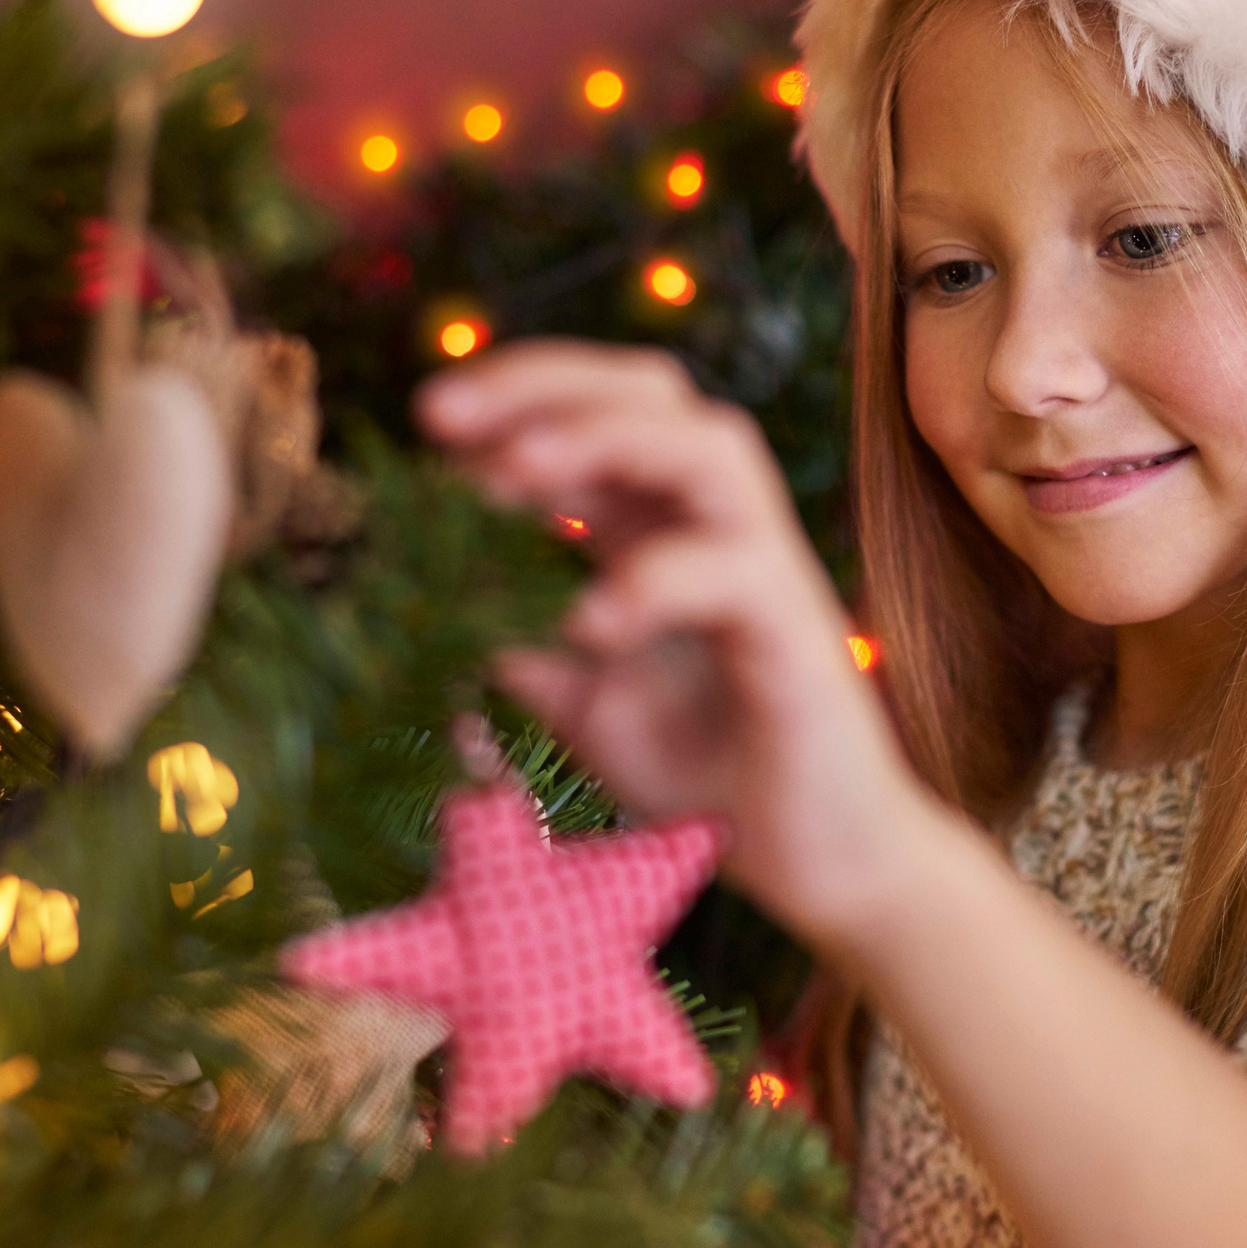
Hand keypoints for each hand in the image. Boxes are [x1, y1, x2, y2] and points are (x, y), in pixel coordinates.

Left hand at [416, 345, 956, 958]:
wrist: (821, 864)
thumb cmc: (718, 786)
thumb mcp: (599, 718)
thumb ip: (543, 670)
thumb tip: (472, 641)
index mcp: (665, 533)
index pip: (599, 414)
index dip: (516, 398)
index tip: (426, 423)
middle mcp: (718, 530)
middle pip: (652, 391)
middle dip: (544, 383)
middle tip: (441, 416)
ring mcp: (767, 570)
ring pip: (707, 446)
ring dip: (602, 440)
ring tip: (509, 474)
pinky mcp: (800, 631)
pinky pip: (733, 569)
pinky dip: (654, 580)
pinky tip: (586, 625)